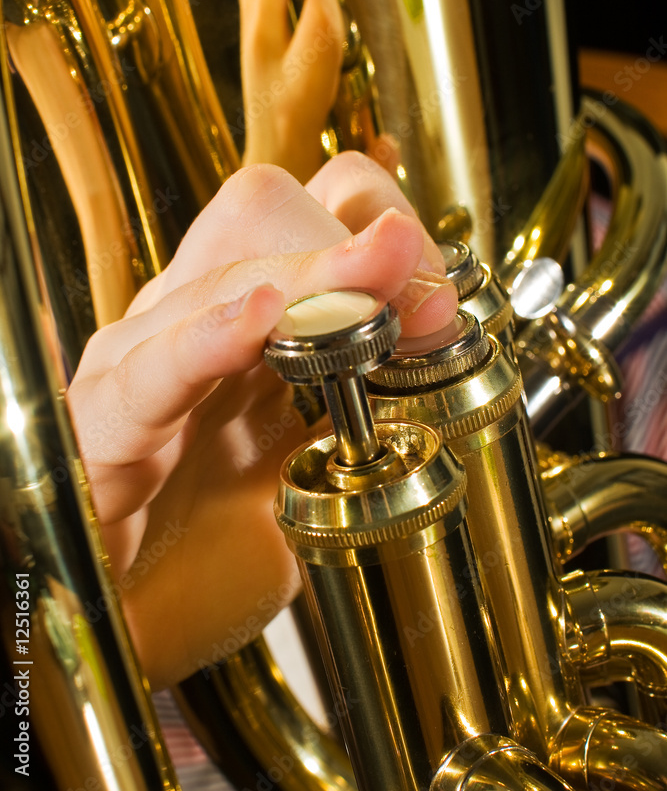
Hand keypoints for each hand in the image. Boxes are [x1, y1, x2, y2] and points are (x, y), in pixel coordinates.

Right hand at [67, 157, 455, 687]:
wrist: (143, 628)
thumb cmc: (222, 547)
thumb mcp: (322, 469)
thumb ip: (371, 407)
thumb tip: (446, 352)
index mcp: (250, 316)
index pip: (308, 209)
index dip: (377, 228)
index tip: (439, 297)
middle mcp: (192, 316)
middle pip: (263, 212)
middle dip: (352, 237)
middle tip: (420, 285)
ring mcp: (139, 358)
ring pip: (219, 274)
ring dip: (311, 274)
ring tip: (374, 279)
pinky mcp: (98, 424)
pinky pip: (148, 369)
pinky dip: (208, 338)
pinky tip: (258, 319)